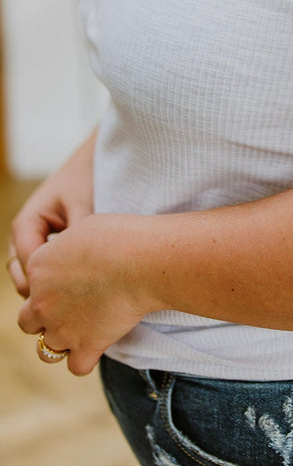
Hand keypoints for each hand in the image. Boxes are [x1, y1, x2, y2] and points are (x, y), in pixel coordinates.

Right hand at [8, 131, 95, 297]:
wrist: (94, 162)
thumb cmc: (88, 179)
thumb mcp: (83, 208)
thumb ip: (77, 239)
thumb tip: (81, 272)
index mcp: (25, 224)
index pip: (28, 267)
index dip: (48, 284)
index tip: (76, 295)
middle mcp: (23, 236)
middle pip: (25, 279)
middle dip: (47, 291)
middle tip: (78, 303)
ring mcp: (33, 242)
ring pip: (34, 278)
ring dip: (53, 287)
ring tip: (83, 296)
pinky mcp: (48, 245)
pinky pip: (48, 270)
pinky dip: (61, 278)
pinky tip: (87, 284)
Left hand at [17, 213, 145, 375]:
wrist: (142, 260)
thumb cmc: (119, 236)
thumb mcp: (83, 228)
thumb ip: (67, 247)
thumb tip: (70, 253)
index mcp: (38, 268)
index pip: (30, 284)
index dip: (50, 284)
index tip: (73, 279)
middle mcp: (42, 301)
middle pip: (28, 321)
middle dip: (45, 317)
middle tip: (72, 306)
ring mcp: (62, 328)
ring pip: (45, 350)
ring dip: (61, 342)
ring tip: (83, 329)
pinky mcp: (86, 347)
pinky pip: (76, 366)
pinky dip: (86, 359)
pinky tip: (99, 343)